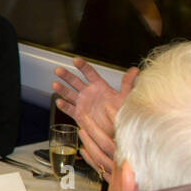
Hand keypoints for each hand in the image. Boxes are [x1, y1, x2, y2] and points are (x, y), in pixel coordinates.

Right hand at [52, 59, 137, 180]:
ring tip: (55, 84)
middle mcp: (88, 93)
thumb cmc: (121, 112)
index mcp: (99, 86)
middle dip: (66, 76)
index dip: (82, 66)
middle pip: (75, 81)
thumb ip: (128, 83)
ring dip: (61, 89)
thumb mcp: (125, 97)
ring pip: (69, 93)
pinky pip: (69, 109)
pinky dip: (64, 106)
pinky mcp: (78, 114)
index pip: (89, 73)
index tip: (75, 60)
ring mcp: (82, 103)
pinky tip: (59, 102)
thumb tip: (135, 70)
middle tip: (58, 70)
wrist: (117, 129)